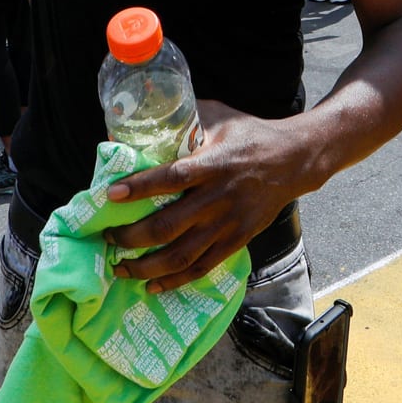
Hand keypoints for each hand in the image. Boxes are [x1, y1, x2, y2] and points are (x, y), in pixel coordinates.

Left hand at [103, 101, 319, 291]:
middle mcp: (218, 197)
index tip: (111, 194)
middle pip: (169, 225)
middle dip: (131, 236)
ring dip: (146, 266)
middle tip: (107, 238)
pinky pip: (202, 267)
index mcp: (212, 164)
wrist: (295, 160)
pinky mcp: (237, 240)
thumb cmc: (250, 134)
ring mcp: (228, 223)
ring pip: (181, 255)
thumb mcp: (219, 117)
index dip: (140, 187)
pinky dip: (175, 280)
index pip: (172, 178)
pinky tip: (152, 285)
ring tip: (120, 268)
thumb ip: (186, 120)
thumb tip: (146, 117)